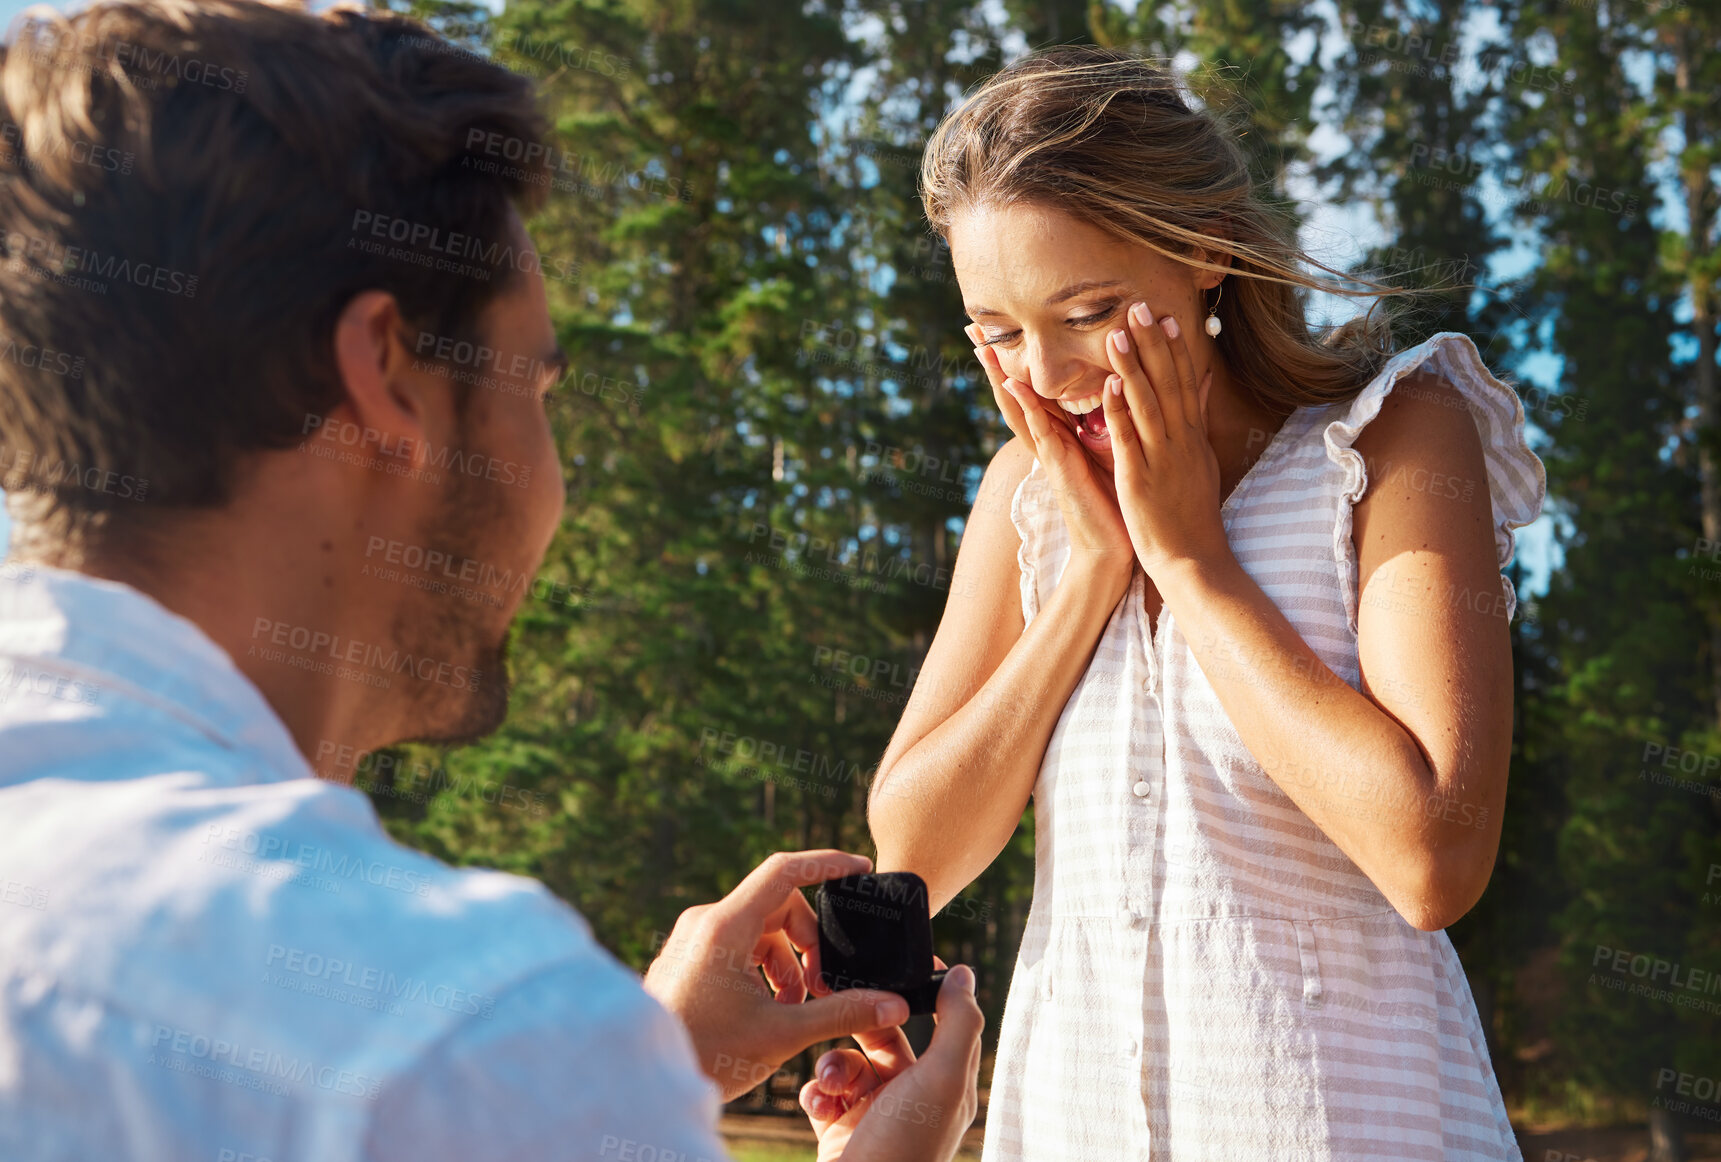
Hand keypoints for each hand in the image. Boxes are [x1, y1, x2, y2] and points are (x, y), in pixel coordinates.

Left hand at [643, 850, 913, 1101]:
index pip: (785, 870)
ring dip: (786, 960)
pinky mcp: (686, 958)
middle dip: (809, 941)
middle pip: (777, 906)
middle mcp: (704, 922)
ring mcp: (691, 939)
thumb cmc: (706, 1056)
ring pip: (758, 929)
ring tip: (795, 1006)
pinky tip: (770, 1009)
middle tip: (823, 986)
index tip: (861, 868)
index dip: (828, 864)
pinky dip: (762, 967)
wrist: (645, 1083)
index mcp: (725, 927)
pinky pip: (735, 945)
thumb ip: (842, 1013)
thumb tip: (892, 1004)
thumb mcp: (783, 1034)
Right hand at [798, 964, 983, 1161]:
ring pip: (848, 1060)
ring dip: (833, 1064)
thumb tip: (965, 973)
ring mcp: (873, 1113)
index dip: (922, 992)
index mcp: (946, 1084)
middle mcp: (912, 1096)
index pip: (942, 1021)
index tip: (897, 964)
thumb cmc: (905, 1148)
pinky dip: (817, 1093)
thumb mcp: (941, 1079)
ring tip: (831, 1084)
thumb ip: (957, 1023)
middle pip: (884, 1035)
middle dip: (861, 1028)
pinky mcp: (839, 1128)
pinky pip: (823, 1091)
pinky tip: (821, 1106)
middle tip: (843, 1011)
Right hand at [968, 323, 1135, 585]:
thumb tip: (1127, 383)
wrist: (1115, 547)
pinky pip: (1039, 431)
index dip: (1018, 359)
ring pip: (1019, 408)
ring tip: (983, 348)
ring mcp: (1049, 454)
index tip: (1002, 329)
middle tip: (973, 328)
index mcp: (1062, 434)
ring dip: (1000, 378)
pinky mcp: (1058, 466)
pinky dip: (1026, 408)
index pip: (1036, 389)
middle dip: (995, 361)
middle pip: (1016, 393)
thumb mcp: (1116, 448)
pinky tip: (1014, 386)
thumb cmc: (1118, 501)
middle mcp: (1049, 441)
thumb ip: (1116, 417)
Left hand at [1099, 304, 1227, 576]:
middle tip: (1140, 306)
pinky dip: (1120, 411)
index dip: (1175, 348)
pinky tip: (1111, 385)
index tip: (1167, 316)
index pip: (1185, 383)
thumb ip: (1199, 417)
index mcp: (1192, 436)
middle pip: (1168, 383)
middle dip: (1154, 343)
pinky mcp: (1140, 478)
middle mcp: (1180, 440)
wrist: (1192, 558)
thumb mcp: (1201, 459)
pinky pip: (1130, 439)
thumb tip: (1206, 380)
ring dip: (1133, 366)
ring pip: (1147, 403)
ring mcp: (1161, 458)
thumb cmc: (1191, 511)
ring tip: (1118, 332)